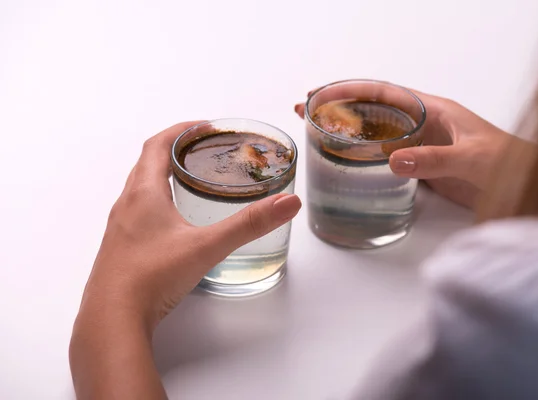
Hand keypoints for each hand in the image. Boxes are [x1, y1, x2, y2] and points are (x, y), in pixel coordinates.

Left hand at [70, 122, 301, 398]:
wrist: (112, 321)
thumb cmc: (153, 276)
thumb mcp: (207, 246)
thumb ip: (249, 224)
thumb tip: (288, 203)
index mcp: (143, 193)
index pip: (157, 145)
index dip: (180, 130)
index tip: (202, 126)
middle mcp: (126, 205)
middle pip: (146, 165)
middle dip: (174, 152)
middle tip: (202, 152)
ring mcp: (119, 229)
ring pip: (140, 191)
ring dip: (162, 178)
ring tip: (191, 183)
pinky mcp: (120, 250)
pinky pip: (137, 215)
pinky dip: (156, 205)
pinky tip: (174, 225)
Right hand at [295, 87, 524, 208]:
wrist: (526, 185)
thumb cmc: (509, 162)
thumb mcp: (472, 158)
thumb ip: (435, 159)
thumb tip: (392, 160)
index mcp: (434, 109)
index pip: (383, 92)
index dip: (350, 90)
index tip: (321, 94)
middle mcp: (422, 123)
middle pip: (373, 108)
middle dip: (339, 106)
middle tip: (306, 108)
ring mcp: (420, 145)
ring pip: (376, 132)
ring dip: (348, 130)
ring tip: (316, 131)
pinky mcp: (422, 166)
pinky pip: (385, 155)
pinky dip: (364, 155)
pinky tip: (348, 161)